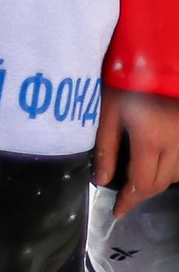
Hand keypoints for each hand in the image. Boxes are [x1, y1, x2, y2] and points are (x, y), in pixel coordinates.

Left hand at [97, 84, 178, 215]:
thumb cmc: (126, 82)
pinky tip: (155, 163)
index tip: (118, 213)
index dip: (130, 201)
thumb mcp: (108, 113)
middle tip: (125, 198)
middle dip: (142, 194)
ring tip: (138, 181)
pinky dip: (170, 169)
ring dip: (157, 182)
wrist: (158, 59)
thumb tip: (101, 180)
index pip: (141, 183)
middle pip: (161, 183)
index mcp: (151, 141)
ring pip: (176, 175)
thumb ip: (105, 148)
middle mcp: (176, 145)